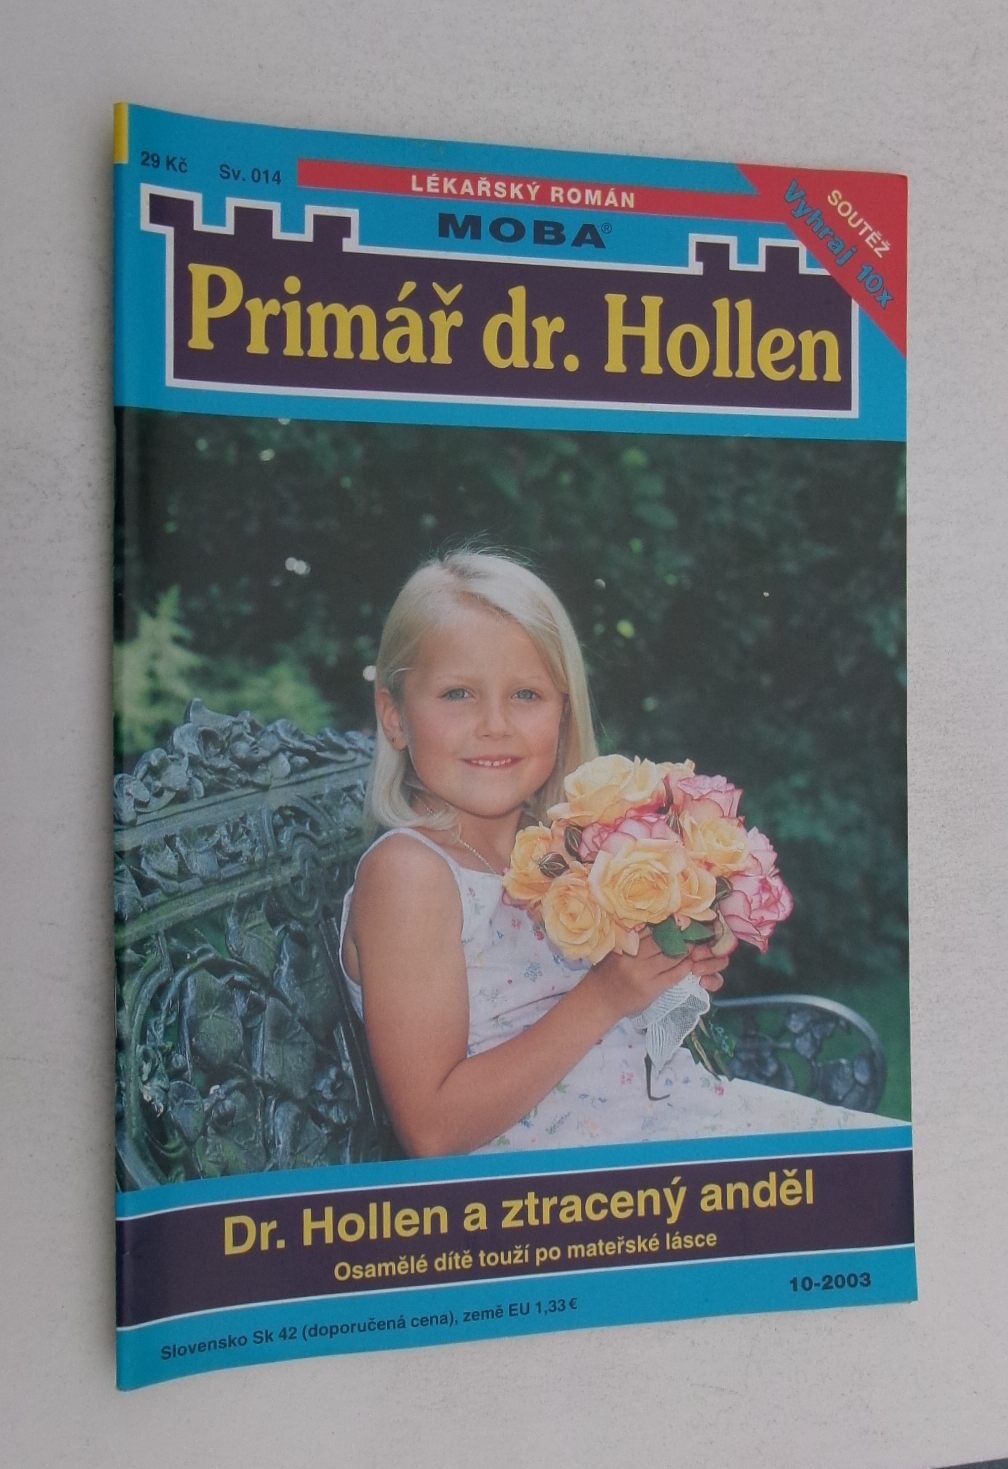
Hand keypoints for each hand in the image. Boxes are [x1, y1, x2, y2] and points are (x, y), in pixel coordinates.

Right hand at [592, 934, 727, 1021]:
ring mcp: (645, 974)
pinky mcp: (652, 988)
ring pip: (671, 957)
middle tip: (691, 925)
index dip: (665, 921)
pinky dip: (684, 967)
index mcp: (624, 944)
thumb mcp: (614, 949)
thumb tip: (652, 922)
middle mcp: (635, 957)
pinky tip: (691, 961)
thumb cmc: (606, 971)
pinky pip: (673, 975)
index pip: (649, 929)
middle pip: (662, 941)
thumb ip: (630, 937)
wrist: (601, 1000)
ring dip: (685, 949)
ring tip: (695, 942)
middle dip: (678, 933)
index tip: (678, 915)